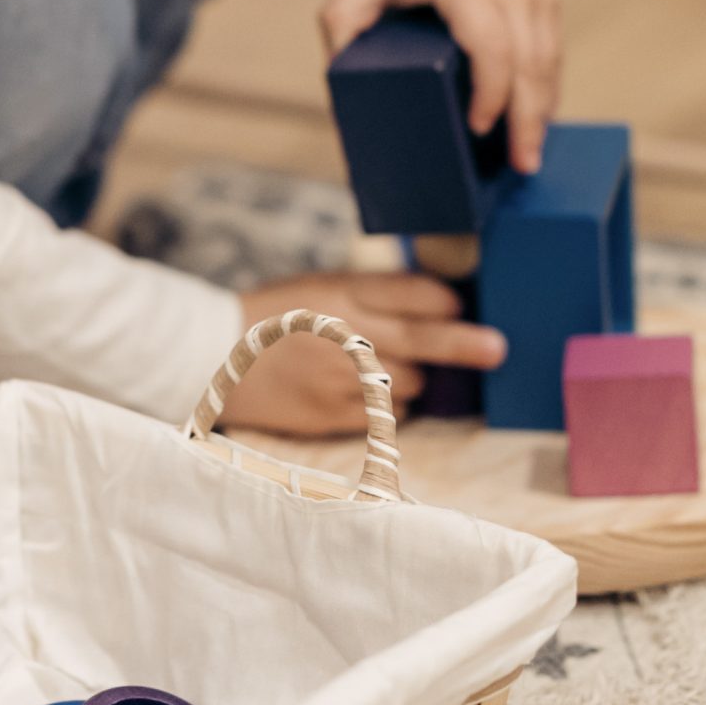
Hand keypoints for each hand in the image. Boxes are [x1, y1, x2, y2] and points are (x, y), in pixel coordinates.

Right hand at [221, 272, 503, 433]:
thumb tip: (441, 304)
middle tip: (497, 348)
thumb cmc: (274, 317)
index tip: (458, 306)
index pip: (408, 292)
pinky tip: (368, 392)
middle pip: (422, 339)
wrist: (208, 355)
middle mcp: (342, 334)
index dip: (442, 300)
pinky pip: (383, 415)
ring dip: (413, 377)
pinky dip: (386, 405)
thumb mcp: (318, 288)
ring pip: (409, 383)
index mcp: (338, 293)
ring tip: (386, 367)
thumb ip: (371, 294)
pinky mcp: (330, 416)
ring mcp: (337, 380)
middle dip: (464, 344)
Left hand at [318, 0, 561, 173]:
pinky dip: (546, 88)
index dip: (492, 93)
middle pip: (531, 65)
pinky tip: (535, 120)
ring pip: (549, 62)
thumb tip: (337, 84)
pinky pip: (553, 52)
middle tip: (522, 166)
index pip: (493, 49)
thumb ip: (344, 22)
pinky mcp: (549, 0)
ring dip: (542, 110)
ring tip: (529, 155)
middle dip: (528, 120)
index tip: (480, 128)